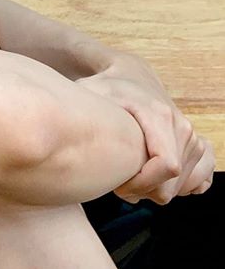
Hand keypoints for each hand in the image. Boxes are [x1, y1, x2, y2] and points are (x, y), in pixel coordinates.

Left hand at [76, 55, 215, 204]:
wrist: (130, 77)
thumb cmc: (105, 88)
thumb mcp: (88, 93)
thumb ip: (78, 110)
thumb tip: (66, 129)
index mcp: (160, 116)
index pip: (167, 167)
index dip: (141, 184)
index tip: (118, 185)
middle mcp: (183, 127)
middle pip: (171, 185)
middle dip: (142, 192)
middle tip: (119, 183)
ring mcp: (194, 138)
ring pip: (183, 188)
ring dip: (156, 191)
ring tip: (133, 177)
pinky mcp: (199, 147)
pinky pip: (201, 181)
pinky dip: (179, 187)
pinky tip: (155, 179)